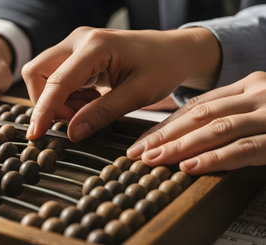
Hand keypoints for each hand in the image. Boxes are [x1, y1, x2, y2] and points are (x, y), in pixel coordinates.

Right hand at [22, 26, 219, 141]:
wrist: (175, 51)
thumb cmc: (163, 67)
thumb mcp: (138, 94)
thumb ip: (102, 114)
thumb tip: (72, 134)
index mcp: (95, 46)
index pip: (57, 81)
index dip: (43, 110)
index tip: (36, 135)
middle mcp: (79, 40)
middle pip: (38, 72)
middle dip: (47, 102)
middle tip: (73, 120)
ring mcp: (76, 45)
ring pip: (45, 77)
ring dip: (58, 101)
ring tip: (90, 109)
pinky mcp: (77, 54)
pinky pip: (58, 79)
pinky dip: (67, 97)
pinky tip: (91, 101)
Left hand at [127, 72, 265, 174]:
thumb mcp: (259, 109)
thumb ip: (230, 116)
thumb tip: (187, 138)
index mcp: (247, 87)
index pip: (197, 106)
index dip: (166, 125)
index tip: (142, 141)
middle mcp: (256, 94)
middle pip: (199, 115)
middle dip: (164, 136)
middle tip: (137, 152)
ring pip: (216, 129)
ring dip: (180, 146)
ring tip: (154, 159)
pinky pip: (243, 148)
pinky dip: (213, 158)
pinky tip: (190, 166)